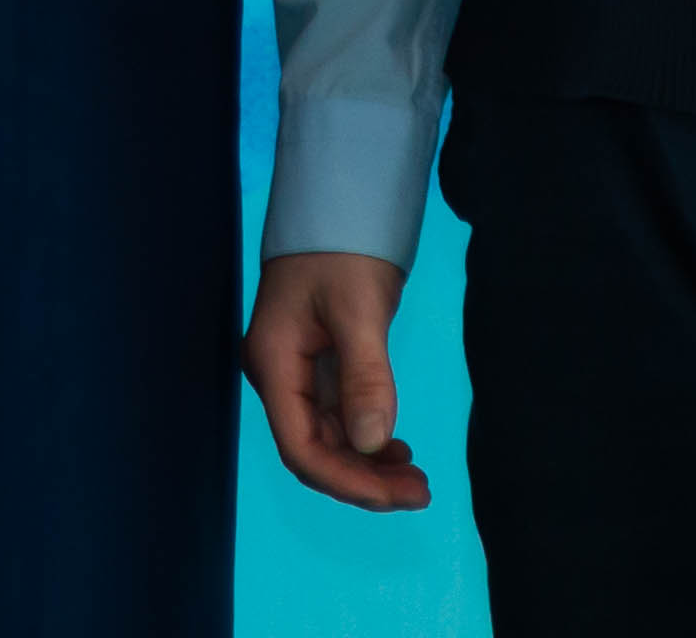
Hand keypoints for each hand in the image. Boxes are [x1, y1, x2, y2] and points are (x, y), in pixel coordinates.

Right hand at [242, 250, 428, 511]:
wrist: (338, 201)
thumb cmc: (343, 248)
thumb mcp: (359, 309)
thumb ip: (366, 378)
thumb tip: (371, 444)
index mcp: (274, 365)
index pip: (302, 448)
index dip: (349, 481)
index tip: (401, 494)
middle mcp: (278, 376)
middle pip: (313, 450)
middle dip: (363, 480)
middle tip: (420, 491)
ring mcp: (296, 370)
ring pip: (327, 439)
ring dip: (367, 464)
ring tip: (414, 476)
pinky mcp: (317, 363)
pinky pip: (337, 417)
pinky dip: (366, 439)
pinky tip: (396, 446)